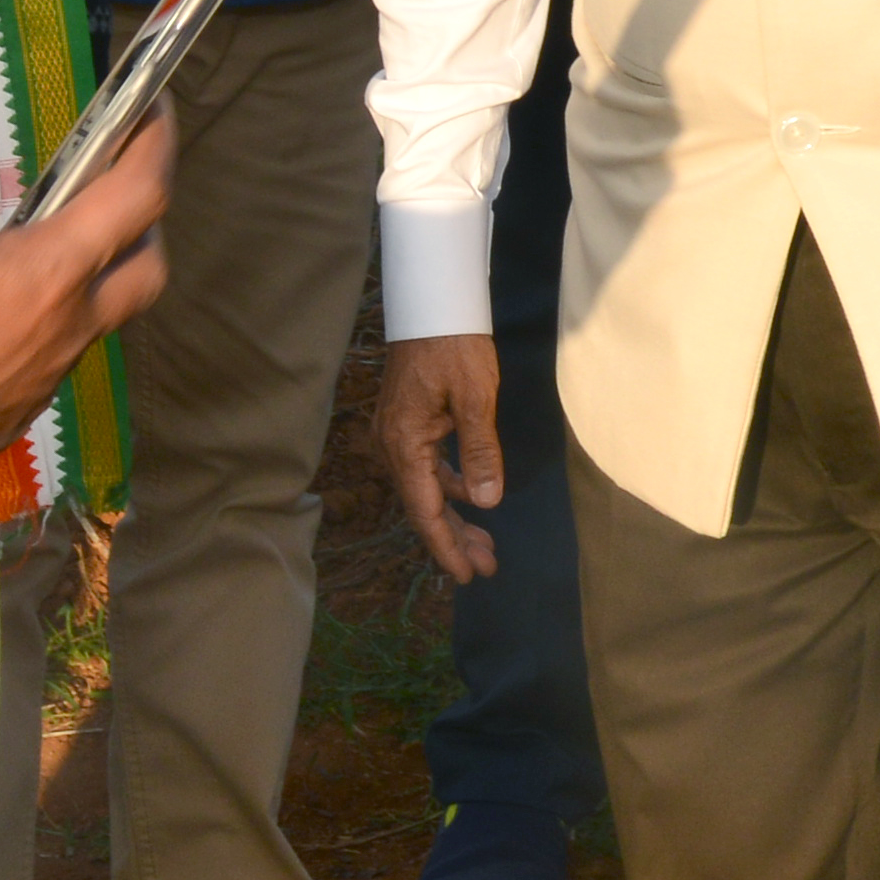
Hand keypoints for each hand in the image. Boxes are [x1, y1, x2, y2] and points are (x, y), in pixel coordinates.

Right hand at [0, 101, 174, 489]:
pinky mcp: (13, 418)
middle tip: (110, 187)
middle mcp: (66, 330)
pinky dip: (46, 321)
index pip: (140, 197)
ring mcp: (44, 381)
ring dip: (91, 275)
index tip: (155, 109)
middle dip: (146, 222)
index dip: (156, 144)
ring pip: (97, 319)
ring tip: (36, 243)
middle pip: (147, 270)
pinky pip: (51, 358)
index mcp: (50, 274)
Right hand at [377, 332, 510, 579]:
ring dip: (454, 517)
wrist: (433, 305)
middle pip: (423, 507)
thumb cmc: (455, 345)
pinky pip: (425, 469)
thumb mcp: (476, 398)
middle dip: (454, 540)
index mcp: (405, 444)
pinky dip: (448, 488)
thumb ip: (480, 451)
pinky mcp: (405, 425)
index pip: (426, 511)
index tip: (467, 575)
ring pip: (425, 490)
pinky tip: (470, 496)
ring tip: (485, 544)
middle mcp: (392, 445)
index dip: (446, 547)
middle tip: (487, 567)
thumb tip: (484, 502)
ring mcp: (396, 436)